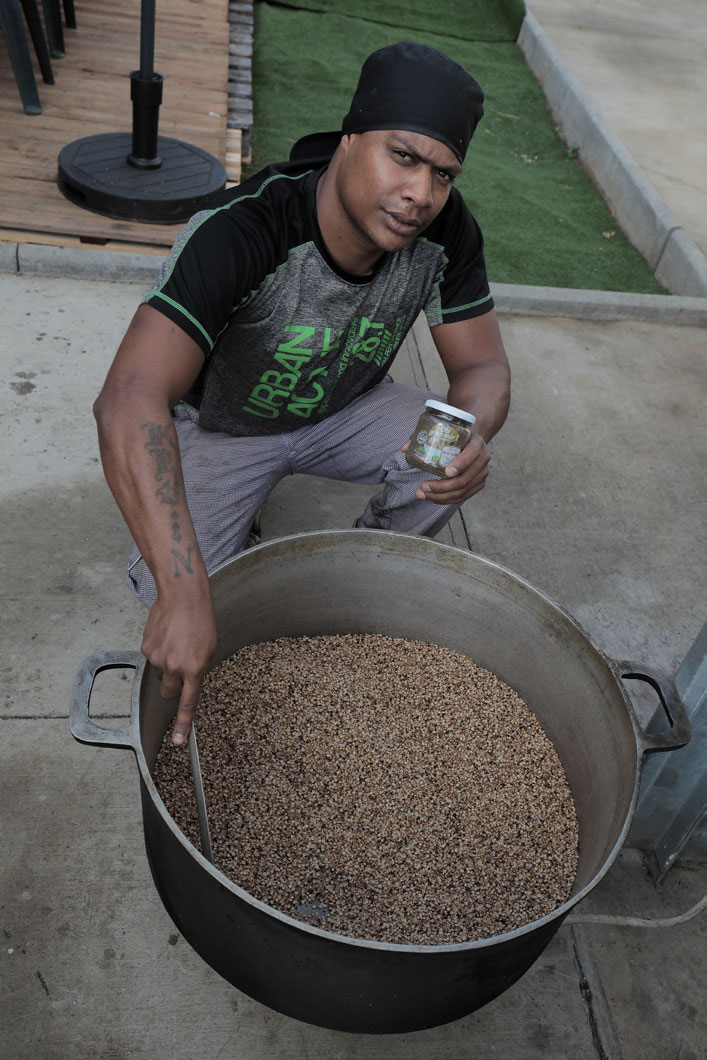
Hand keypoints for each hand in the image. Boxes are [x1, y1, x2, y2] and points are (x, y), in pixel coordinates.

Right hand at [141, 587, 217, 745]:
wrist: (182, 596)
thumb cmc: (201, 619)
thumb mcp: (210, 648)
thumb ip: (199, 670)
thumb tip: (187, 683)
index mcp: (194, 668)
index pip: (188, 703)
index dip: (183, 724)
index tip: (179, 741)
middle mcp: (173, 666)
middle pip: (169, 694)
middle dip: (174, 689)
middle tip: (182, 671)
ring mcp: (157, 658)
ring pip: (161, 675)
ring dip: (167, 667)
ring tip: (177, 645)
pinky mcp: (146, 648)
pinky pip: (152, 660)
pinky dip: (159, 653)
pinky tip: (167, 637)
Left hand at [402, 432, 490, 504]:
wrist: (472, 441)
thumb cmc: (456, 436)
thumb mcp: (445, 431)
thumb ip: (425, 437)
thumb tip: (404, 448)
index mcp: (477, 443)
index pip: (472, 454)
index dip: (460, 464)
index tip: (446, 472)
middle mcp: (483, 459)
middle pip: (464, 479)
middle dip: (442, 486)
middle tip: (423, 486)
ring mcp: (482, 474)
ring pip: (462, 491)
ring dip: (440, 496)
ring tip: (422, 494)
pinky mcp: (479, 484)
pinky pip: (463, 496)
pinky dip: (446, 499)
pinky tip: (432, 498)